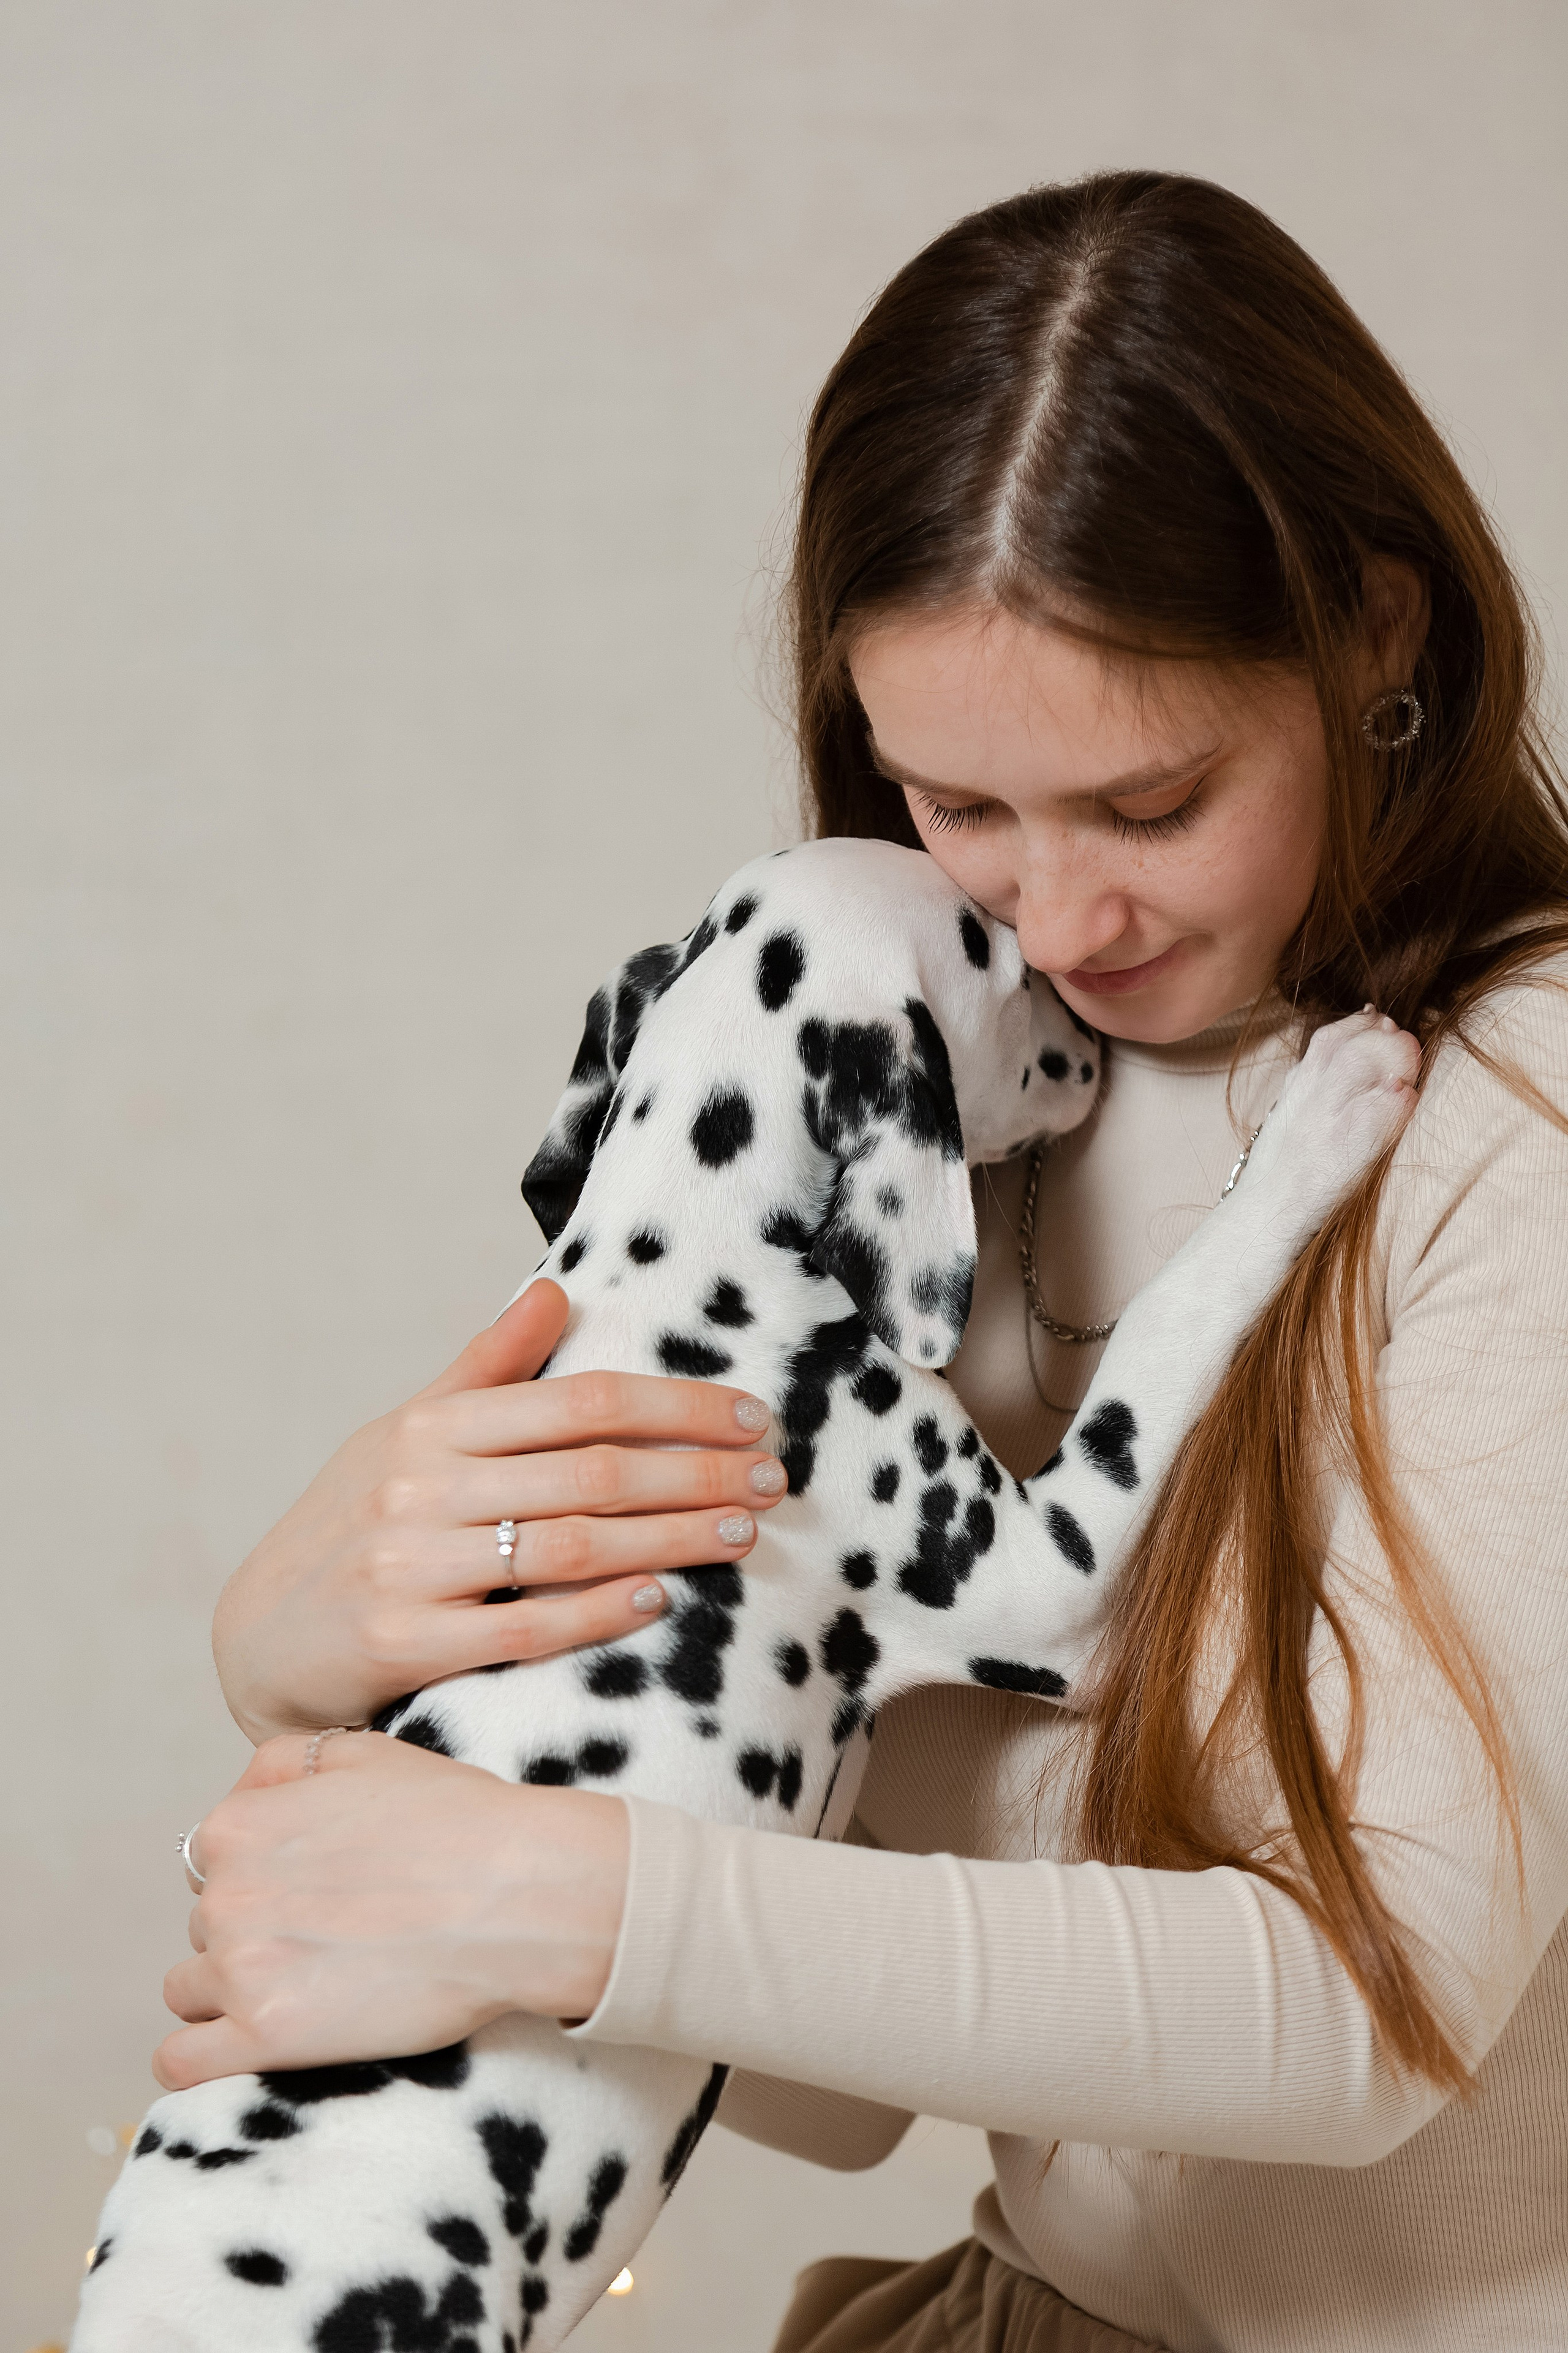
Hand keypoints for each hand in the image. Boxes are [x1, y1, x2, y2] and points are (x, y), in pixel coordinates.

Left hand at [155, 1731, 626, 2087]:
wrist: (518, 1895)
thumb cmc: (459, 1821)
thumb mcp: (369, 1754)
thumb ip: (289, 1762)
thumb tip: (249, 1788)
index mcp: (240, 1825)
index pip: (211, 1860)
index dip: (260, 1874)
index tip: (309, 1890)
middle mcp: (225, 1894)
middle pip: (205, 1925)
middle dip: (253, 1931)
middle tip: (327, 1937)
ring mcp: (241, 1969)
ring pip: (190, 1990)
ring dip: (232, 1990)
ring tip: (304, 1988)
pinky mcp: (266, 2036)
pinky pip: (181, 2062)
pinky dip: (200, 2057)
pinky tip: (245, 2046)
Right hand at [213, 1280, 786, 1741]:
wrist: (257, 1639)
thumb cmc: (355, 1525)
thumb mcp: (407, 1435)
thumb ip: (485, 1369)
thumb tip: (554, 1290)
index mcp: (431, 1427)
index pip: (579, 1401)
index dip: (676, 1404)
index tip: (752, 1415)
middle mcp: (419, 1488)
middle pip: (591, 1471)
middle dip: (696, 1472)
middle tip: (772, 1477)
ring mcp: (409, 1566)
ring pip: (571, 1545)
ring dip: (672, 1537)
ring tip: (742, 1532)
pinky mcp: (404, 1644)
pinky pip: (526, 1624)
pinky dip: (600, 1609)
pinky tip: (661, 1596)